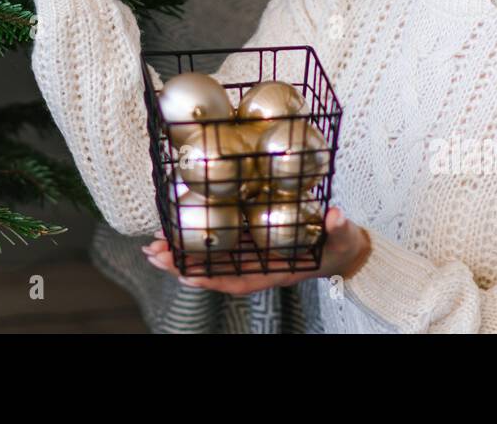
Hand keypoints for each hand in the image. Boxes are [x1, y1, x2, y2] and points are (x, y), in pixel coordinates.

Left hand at [140, 206, 368, 294]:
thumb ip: (340, 229)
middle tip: (154, 253)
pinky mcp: (246, 240)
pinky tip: (175, 226)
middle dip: (182, 264)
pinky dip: (195, 235)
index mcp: (274, 271)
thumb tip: (336, 216)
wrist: (339, 246)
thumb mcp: (343, 237)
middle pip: (214, 270)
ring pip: (210, 257)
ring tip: (153, 244)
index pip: (239, 280)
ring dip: (181, 251)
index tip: (187, 274)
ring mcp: (249, 254)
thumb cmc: (339, 245)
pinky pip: (217, 241)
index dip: (212, 279)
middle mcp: (256, 266)